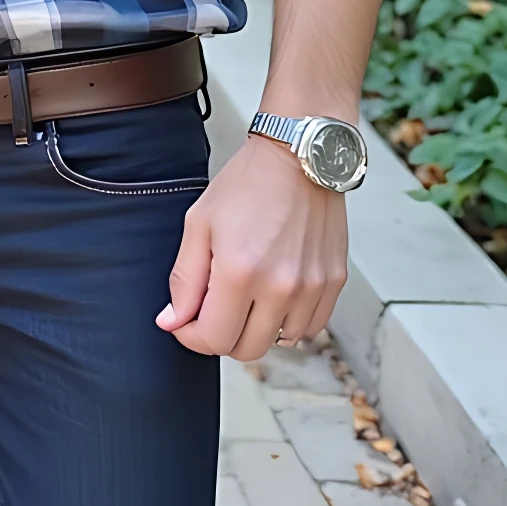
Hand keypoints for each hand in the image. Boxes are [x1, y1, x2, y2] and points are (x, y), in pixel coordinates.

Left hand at [158, 136, 347, 362]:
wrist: (299, 156)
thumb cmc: (247, 184)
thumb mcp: (199, 225)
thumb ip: (184, 280)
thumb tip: (172, 322)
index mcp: (240, 272)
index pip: (214, 339)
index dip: (192, 336)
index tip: (186, 321)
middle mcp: (281, 286)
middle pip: (246, 349)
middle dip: (223, 335)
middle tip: (215, 308)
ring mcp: (312, 287)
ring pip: (281, 343)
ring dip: (258, 329)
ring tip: (248, 296)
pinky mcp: (334, 282)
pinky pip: (311, 327)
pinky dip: (290, 321)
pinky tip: (276, 294)